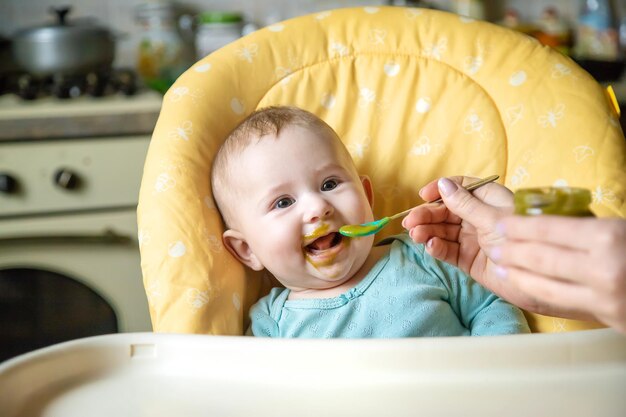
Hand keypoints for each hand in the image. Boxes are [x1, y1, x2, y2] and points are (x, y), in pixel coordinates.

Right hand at [402, 176, 538, 309]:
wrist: (539, 279)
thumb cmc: (521, 239)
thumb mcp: (492, 217)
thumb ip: (464, 203)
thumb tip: (443, 185)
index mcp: (488, 199)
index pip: (459, 187)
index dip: (440, 189)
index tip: (424, 195)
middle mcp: (478, 217)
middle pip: (446, 210)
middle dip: (427, 214)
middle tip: (410, 222)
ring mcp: (472, 239)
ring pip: (443, 230)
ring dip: (427, 231)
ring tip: (416, 235)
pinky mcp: (468, 260)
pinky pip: (447, 250)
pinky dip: (437, 247)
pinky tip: (431, 246)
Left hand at [494, 216, 625, 332]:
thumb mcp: (617, 228)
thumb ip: (582, 226)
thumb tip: (540, 222)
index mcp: (605, 236)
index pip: (547, 229)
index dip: (518, 226)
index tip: (501, 224)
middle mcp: (601, 267)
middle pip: (540, 258)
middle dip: (511, 252)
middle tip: (493, 247)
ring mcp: (604, 297)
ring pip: (544, 285)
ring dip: (516, 275)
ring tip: (499, 266)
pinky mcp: (608, 316)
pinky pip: (562, 302)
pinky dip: (537, 291)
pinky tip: (522, 284)